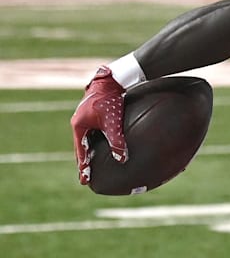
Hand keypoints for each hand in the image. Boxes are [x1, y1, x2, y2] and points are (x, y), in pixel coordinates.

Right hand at [71, 67, 127, 184]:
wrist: (114, 79)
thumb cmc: (111, 100)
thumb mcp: (113, 122)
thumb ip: (116, 141)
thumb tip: (122, 159)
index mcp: (79, 126)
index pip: (81, 152)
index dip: (83, 166)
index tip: (84, 180)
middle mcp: (79, 122)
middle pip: (81, 146)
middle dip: (84, 161)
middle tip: (86, 176)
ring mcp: (86, 116)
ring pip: (87, 139)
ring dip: (90, 151)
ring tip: (93, 163)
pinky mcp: (94, 112)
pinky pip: (94, 131)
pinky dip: (96, 141)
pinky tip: (104, 145)